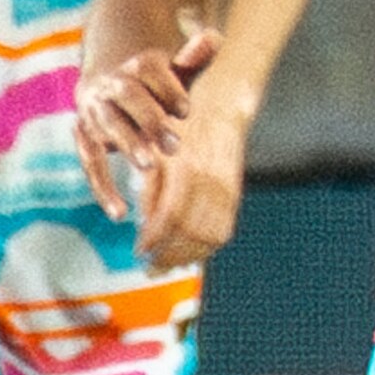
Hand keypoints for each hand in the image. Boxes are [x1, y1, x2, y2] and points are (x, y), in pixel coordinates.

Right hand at [75, 29, 220, 222]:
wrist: (106, 85)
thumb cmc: (154, 86)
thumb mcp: (176, 73)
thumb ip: (194, 59)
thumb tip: (215, 36)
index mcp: (136, 65)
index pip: (148, 68)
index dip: (167, 88)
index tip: (185, 111)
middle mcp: (111, 84)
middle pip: (127, 95)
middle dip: (150, 119)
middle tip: (175, 145)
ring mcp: (94, 110)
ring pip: (108, 124)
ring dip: (127, 143)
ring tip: (150, 166)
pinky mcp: (85, 136)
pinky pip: (90, 161)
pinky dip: (103, 187)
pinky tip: (119, 213)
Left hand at [137, 105, 249, 268]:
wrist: (221, 109)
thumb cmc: (182, 128)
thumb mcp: (157, 151)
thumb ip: (150, 188)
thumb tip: (144, 225)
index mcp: (187, 169)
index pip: (171, 216)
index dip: (154, 238)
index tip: (139, 250)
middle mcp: (210, 183)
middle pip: (190, 232)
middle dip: (168, 255)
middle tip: (150, 265)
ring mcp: (226, 191)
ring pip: (209, 237)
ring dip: (187, 257)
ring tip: (167, 264)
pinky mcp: (235, 197)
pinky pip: (223, 232)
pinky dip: (205, 249)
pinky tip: (190, 254)